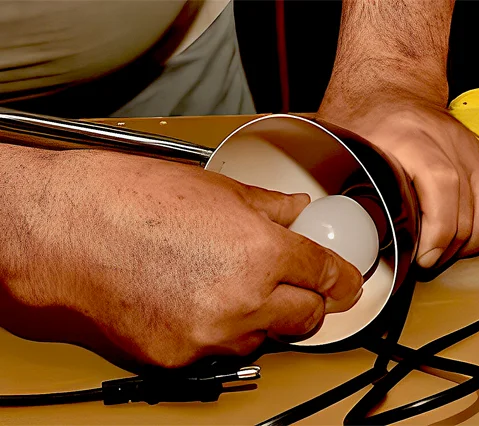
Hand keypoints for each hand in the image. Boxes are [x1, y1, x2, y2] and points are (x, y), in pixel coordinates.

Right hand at [0, 147, 362, 367]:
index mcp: (260, 253)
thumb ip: (268, 207)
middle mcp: (242, 301)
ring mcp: (209, 336)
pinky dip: (222, 331)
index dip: (345, 279)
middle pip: (308, 318)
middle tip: (297, 284)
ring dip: (263, 317)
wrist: (64, 230)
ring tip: (233, 284)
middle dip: (309, 301)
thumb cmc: (128, 200)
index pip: (328, 276)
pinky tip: (200, 300)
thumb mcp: (214, 188)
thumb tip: (295, 213)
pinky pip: (221, 351)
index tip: (347, 283)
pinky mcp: (178, 357)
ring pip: (265, 338)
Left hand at [317, 105, 478, 268]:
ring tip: (449, 250)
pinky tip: (478, 237)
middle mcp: (450, 142)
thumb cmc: (364, 114)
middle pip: (471, 207)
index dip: (438, 230)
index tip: (423, 257)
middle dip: (451, 248)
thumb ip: (340, 178)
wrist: (392, 84)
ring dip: (476, 243)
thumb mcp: (344, 141)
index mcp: (411, 136)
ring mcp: (473, 150)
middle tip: (427, 260)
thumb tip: (338, 222)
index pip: (442, 184)